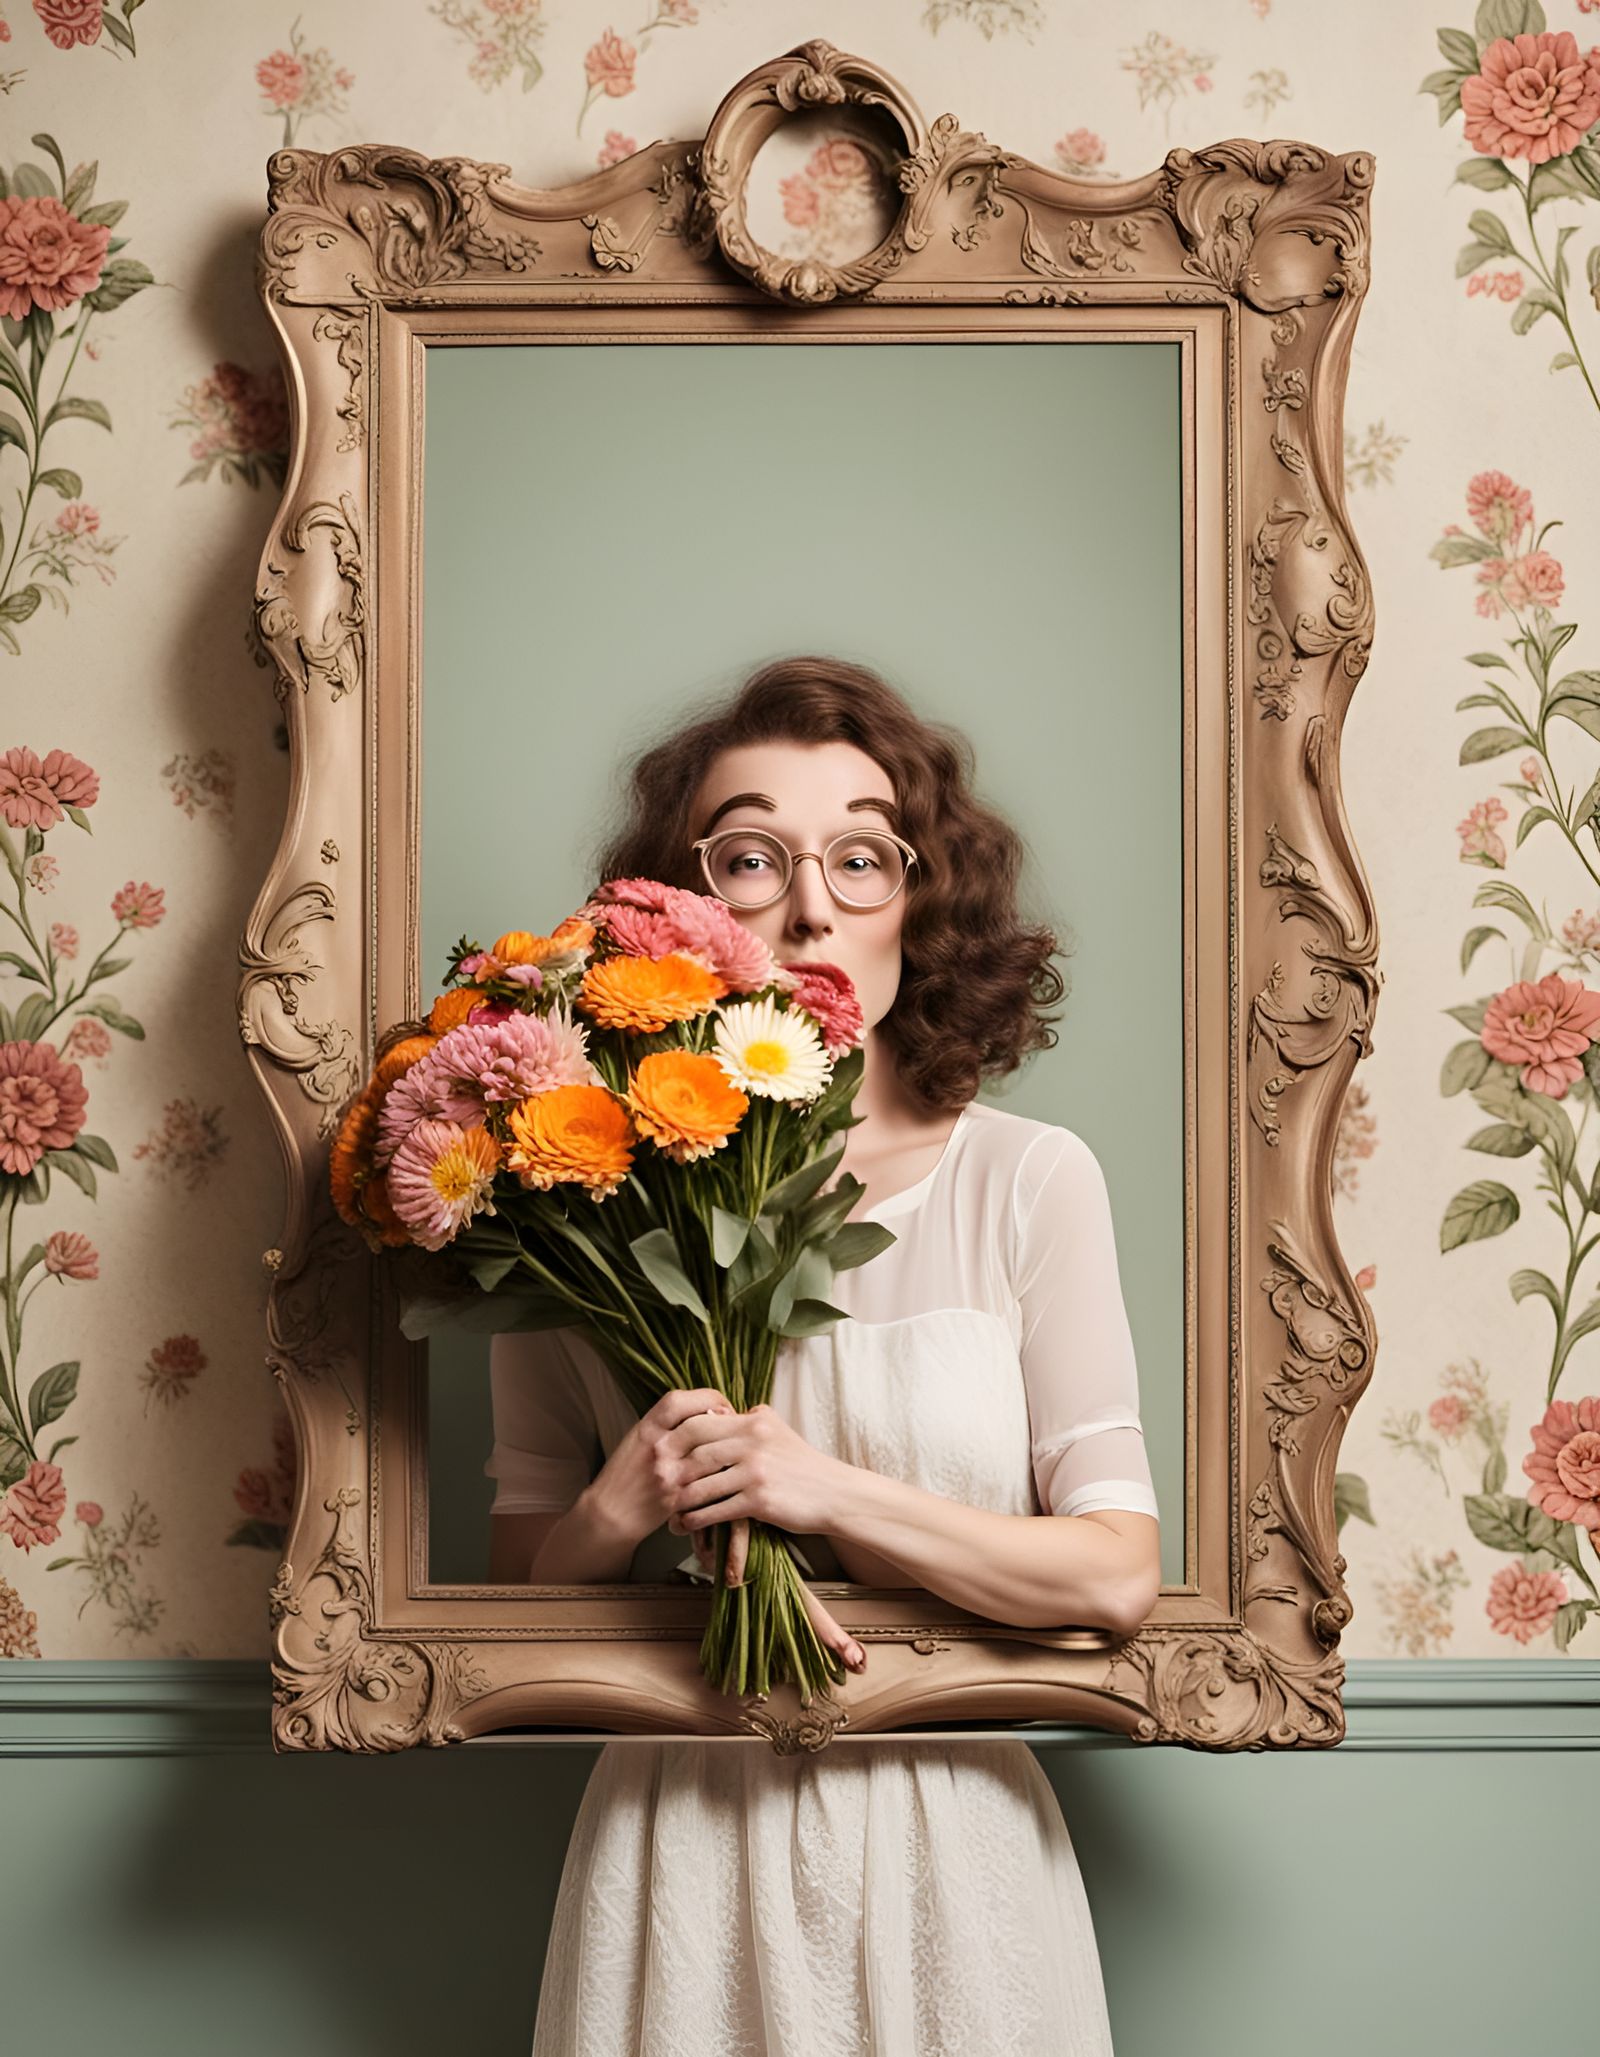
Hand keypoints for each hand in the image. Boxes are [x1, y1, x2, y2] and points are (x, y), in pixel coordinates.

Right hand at [584, 1387, 740, 1561]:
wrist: (611, 1513)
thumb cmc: (626, 1473)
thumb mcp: (639, 1438)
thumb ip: (668, 1423)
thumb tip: (710, 1411)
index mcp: (646, 1428)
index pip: (679, 1400)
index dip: (707, 1397)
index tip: (721, 1405)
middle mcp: (657, 1447)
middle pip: (701, 1423)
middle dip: (726, 1422)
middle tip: (738, 1426)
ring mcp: (668, 1473)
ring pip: (711, 1452)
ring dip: (730, 1449)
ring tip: (739, 1449)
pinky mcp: (678, 1497)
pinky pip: (710, 1481)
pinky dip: (724, 1475)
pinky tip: (731, 1473)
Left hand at [661, 1402, 866, 1675]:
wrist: (834, 1493)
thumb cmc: (803, 1464)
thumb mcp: (779, 1430)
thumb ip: (750, 1419)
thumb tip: (721, 1410)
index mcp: (754, 1421)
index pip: (702, 1422)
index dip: (676, 1437)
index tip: (661, 1452)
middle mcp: (753, 1441)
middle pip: (696, 1452)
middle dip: (672, 1469)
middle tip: (656, 1482)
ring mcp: (756, 1471)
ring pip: (702, 1483)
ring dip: (679, 1499)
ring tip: (667, 1509)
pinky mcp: (760, 1500)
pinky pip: (717, 1509)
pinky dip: (697, 1519)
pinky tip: (686, 1525)